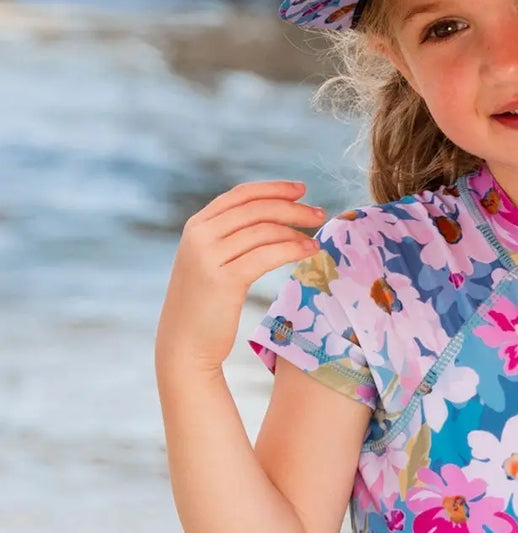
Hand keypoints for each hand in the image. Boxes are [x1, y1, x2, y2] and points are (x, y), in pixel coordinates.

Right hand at [155, 180, 326, 374]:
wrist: (184, 343)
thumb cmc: (205, 304)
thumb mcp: (210, 260)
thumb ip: (229, 236)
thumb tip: (272, 215)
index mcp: (197, 225)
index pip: (241, 194)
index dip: (274, 188)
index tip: (301, 189)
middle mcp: (199, 235)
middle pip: (256, 209)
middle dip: (292, 208)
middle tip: (319, 213)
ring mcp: (208, 257)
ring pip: (263, 231)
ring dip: (296, 230)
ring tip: (316, 237)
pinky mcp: (223, 280)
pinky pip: (266, 255)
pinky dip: (292, 249)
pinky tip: (309, 250)